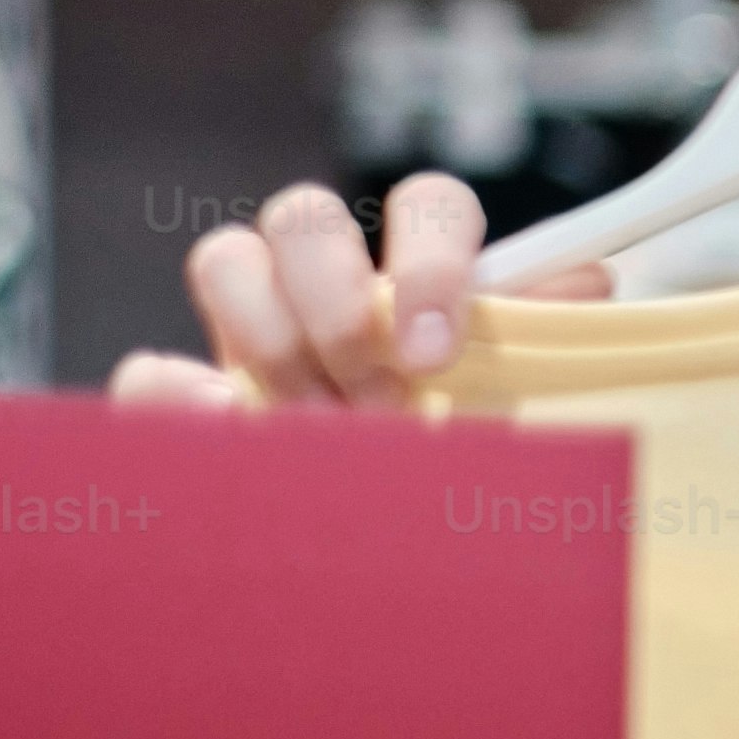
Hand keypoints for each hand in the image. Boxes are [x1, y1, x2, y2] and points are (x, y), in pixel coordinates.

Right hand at [110, 173, 604, 411]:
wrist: (387, 534)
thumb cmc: (458, 443)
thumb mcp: (512, 393)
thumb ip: (539, 332)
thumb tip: (588, 279)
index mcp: (415, 264)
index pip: (428, 203)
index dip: (430, 261)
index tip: (435, 351)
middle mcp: (326, 274)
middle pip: (305, 214)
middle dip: (340, 309)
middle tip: (381, 399)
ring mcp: (247, 324)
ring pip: (223, 259)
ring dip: (272, 345)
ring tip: (320, 432)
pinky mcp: (185, 392)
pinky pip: (150, 366)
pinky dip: (176, 393)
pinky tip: (229, 430)